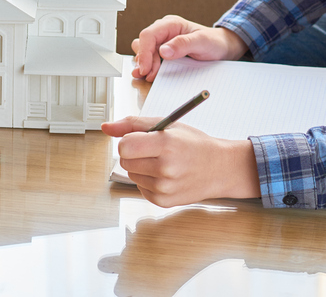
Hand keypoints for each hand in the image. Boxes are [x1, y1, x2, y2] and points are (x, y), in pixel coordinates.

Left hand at [102, 116, 260, 205]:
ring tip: (163, 162)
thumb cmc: (194, 144)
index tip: (140, 139)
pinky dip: (148, 181)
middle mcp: (165, 168)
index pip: (125, 146)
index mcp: (166, 144)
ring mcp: (164, 188)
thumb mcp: (167, 125)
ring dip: (141, 167)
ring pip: (131, 175)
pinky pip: (140, 188)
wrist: (219, 168)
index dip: (129, 141)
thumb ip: (132, 124)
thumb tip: (106, 127)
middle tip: (154, 150)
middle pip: (125, 161)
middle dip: (135, 154)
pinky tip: (165, 175)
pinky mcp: (163, 201)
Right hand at [130, 15, 247, 80]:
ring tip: (149, 75)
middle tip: (150, 76)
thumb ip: (183, 44)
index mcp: (171, 24)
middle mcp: (164, 31)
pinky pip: (149, 57)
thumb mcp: (202, 42)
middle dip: (144, 61)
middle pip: (143, 44)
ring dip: (144, 63)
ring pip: (143, 50)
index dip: (144, 53)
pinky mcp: (163, 51)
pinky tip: (151, 74)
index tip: (145, 69)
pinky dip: (148, 66)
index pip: (148, 35)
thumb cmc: (214, 42)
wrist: (222, 48)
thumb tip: (163, 51)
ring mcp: (162, 41)